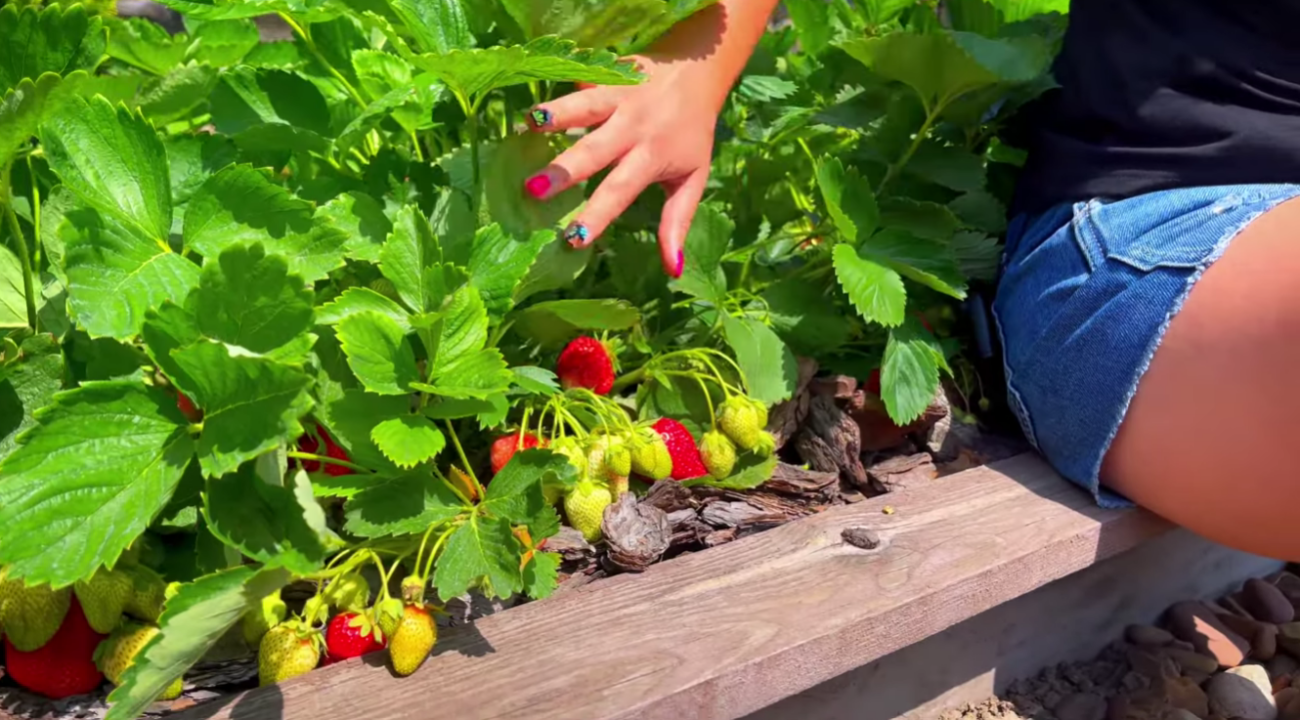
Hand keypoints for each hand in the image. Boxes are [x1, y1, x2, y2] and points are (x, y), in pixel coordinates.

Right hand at [522, 53, 727, 278]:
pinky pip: (583, 77)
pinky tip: (536, 99)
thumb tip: (673, 269)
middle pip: (595, 150)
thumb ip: (677, 222)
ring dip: (558, 113)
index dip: (597, 215)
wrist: (698, 71)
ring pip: (585, 105)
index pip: (620, 190)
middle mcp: (634, 126)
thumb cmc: (691, 135)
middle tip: (533, 190)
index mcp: (652, 156)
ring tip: (529, 123)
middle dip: (564, 169)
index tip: (573, 239)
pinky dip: (561, 83)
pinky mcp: (608, 71)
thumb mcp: (692, 179)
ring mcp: (619, 95)